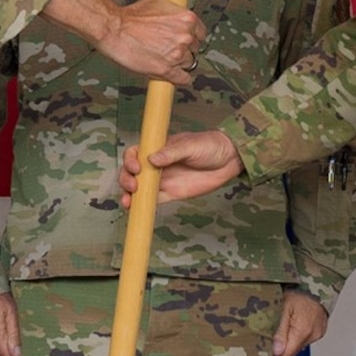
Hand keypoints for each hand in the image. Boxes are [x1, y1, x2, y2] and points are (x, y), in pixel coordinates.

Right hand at [97, 0, 205, 85]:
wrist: (114, 29)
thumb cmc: (131, 16)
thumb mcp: (157, 1)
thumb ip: (171, 10)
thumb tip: (174, 12)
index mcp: (186, 19)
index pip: (201, 33)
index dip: (192, 37)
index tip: (187, 40)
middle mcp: (185, 37)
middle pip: (194, 49)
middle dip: (184, 49)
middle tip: (171, 48)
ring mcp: (177, 54)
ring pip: (188, 63)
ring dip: (179, 63)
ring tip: (165, 58)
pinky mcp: (166, 70)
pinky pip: (183, 79)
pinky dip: (180, 78)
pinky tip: (174, 75)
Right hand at [118, 129, 242, 203]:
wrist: (229, 160)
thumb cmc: (210, 145)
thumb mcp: (191, 145)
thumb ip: (171, 153)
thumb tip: (151, 159)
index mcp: (158, 148)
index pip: (135, 153)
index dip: (130, 160)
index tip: (136, 168)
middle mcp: (156, 165)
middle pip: (132, 172)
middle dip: (126, 179)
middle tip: (133, 186)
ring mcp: (163, 180)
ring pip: (139, 188)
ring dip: (129, 195)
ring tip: (128, 202)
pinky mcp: (171, 193)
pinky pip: (153, 200)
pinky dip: (143, 206)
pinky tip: (137, 211)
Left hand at [272, 291, 327, 355]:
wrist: (314, 282)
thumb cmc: (298, 291)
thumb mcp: (283, 308)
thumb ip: (280, 331)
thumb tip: (277, 351)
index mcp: (302, 331)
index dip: (277, 349)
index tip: (272, 338)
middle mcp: (313, 335)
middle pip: (293, 351)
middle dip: (285, 342)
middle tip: (282, 324)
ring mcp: (318, 333)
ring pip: (299, 344)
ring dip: (293, 336)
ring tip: (291, 318)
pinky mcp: (320, 331)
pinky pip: (307, 337)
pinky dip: (301, 331)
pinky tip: (299, 319)